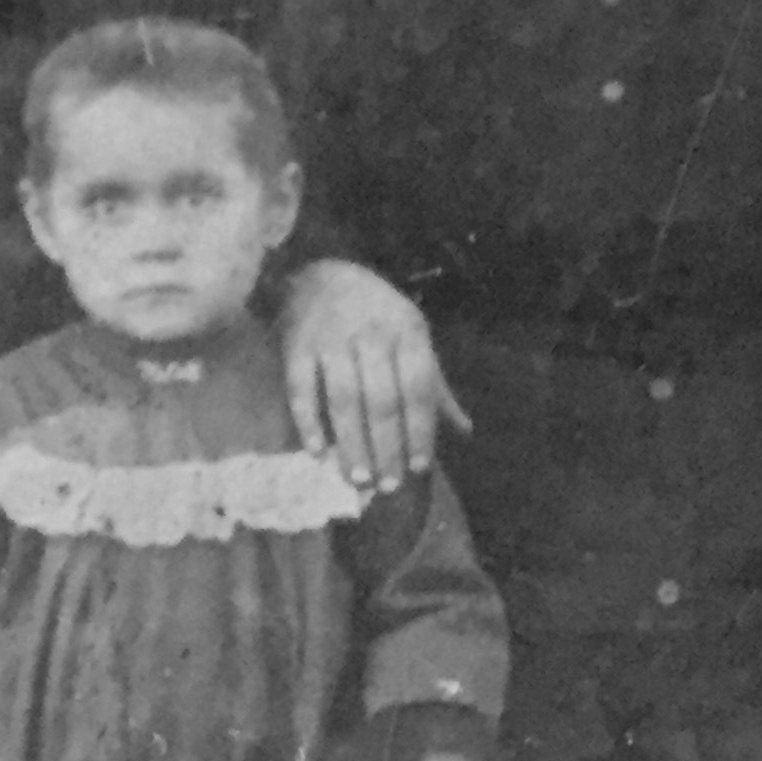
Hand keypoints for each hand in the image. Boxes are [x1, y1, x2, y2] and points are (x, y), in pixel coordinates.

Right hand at [279, 258, 466, 492]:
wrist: (319, 274)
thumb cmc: (376, 314)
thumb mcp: (412, 338)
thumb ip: (434, 386)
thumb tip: (465, 431)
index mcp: (408, 331)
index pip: (418, 389)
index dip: (419, 431)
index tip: (418, 468)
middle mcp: (372, 334)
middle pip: (382, 401)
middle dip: (386, 447)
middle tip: (387, 486)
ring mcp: (331, 340)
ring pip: (344, 400)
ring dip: (351, 443)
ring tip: (358, 478)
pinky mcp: (296, 346)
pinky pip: (302, 390)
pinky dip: (308, 422)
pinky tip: (316, 452)